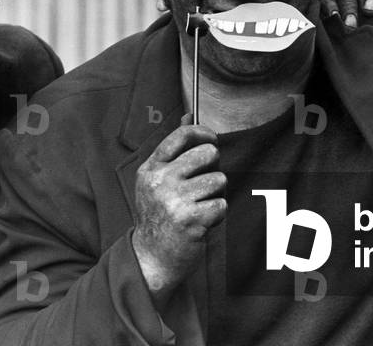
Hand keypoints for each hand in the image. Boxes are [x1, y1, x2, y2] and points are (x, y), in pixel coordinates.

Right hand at [132, 123, 226, 303]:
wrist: (151, 259)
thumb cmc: (159, 215)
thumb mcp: (156, 180)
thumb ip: (173, 149)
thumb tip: (189, 115)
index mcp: (151, 169)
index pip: (182, 136)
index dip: (204, 133)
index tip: (212, 140)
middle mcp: (160, 181)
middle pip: (208, 153)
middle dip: (214, 167)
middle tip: (204, 185)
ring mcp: (175, 200)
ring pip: (219, 180)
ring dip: (215, 195)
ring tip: (199, 207)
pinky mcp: (191, 220)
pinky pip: (222, 205)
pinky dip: (217, 215)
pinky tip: (201, 223)